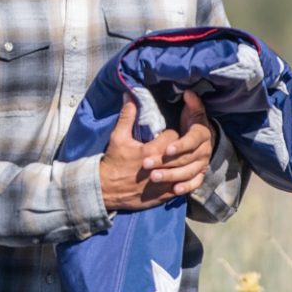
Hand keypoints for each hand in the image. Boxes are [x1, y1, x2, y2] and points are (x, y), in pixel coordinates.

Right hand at [98, 90, 216, 211]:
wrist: (106, 190)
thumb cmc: (113, 163)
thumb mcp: (117, 138)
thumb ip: (127, 117)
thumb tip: (130, 96)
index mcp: (151, 151)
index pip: (173, 136)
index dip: (171, 134)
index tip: (165, 134)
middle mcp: (161, 167)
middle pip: (181, 153)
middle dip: (180, 147)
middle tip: (174, 145)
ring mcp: (163, 183)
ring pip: (184, 170)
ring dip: (184, 163)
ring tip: (179, 158)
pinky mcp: (163, 195)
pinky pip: (182, 187)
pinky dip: (184, 181)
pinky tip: (183, 175)